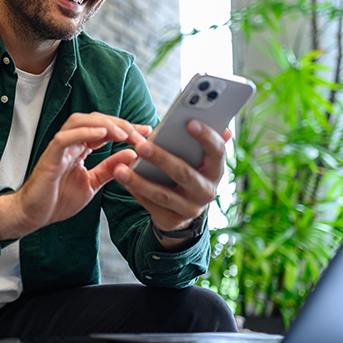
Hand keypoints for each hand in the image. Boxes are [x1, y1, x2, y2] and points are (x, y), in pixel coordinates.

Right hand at [0, 112, 150, 239]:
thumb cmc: (58, 199)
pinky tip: (101, 135)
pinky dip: (83, 133)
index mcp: (80, 148)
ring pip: (80, 122)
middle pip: (95, 120)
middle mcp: (70, 143)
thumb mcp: (93, 182)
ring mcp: (58, 148)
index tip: (147, 131)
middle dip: (120, 124)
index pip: (104, 128)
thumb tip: (133, 155)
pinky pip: (65, 138)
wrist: (35, 216)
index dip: (126, 127)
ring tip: (123, 134)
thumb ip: (110, 168)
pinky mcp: (49, 156)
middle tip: (140, 134)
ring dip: (104, 124)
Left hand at [112, 120, 230, 249]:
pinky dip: (135, 192)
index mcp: (215, 171)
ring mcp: (190, 209)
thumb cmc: (188, 171)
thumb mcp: (197, 159)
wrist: (182, 208)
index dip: (206, 137)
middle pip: (184, 173)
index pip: (217, 152)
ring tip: (120, 169)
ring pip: (163, 194)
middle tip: (141, 146)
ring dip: (140, 181)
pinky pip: (150, 205)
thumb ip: (200, 142)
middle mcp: (206, 191)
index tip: (190, 122)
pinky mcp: (171, 220)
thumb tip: (222, 128)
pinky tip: (122, 179)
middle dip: (162, 159)